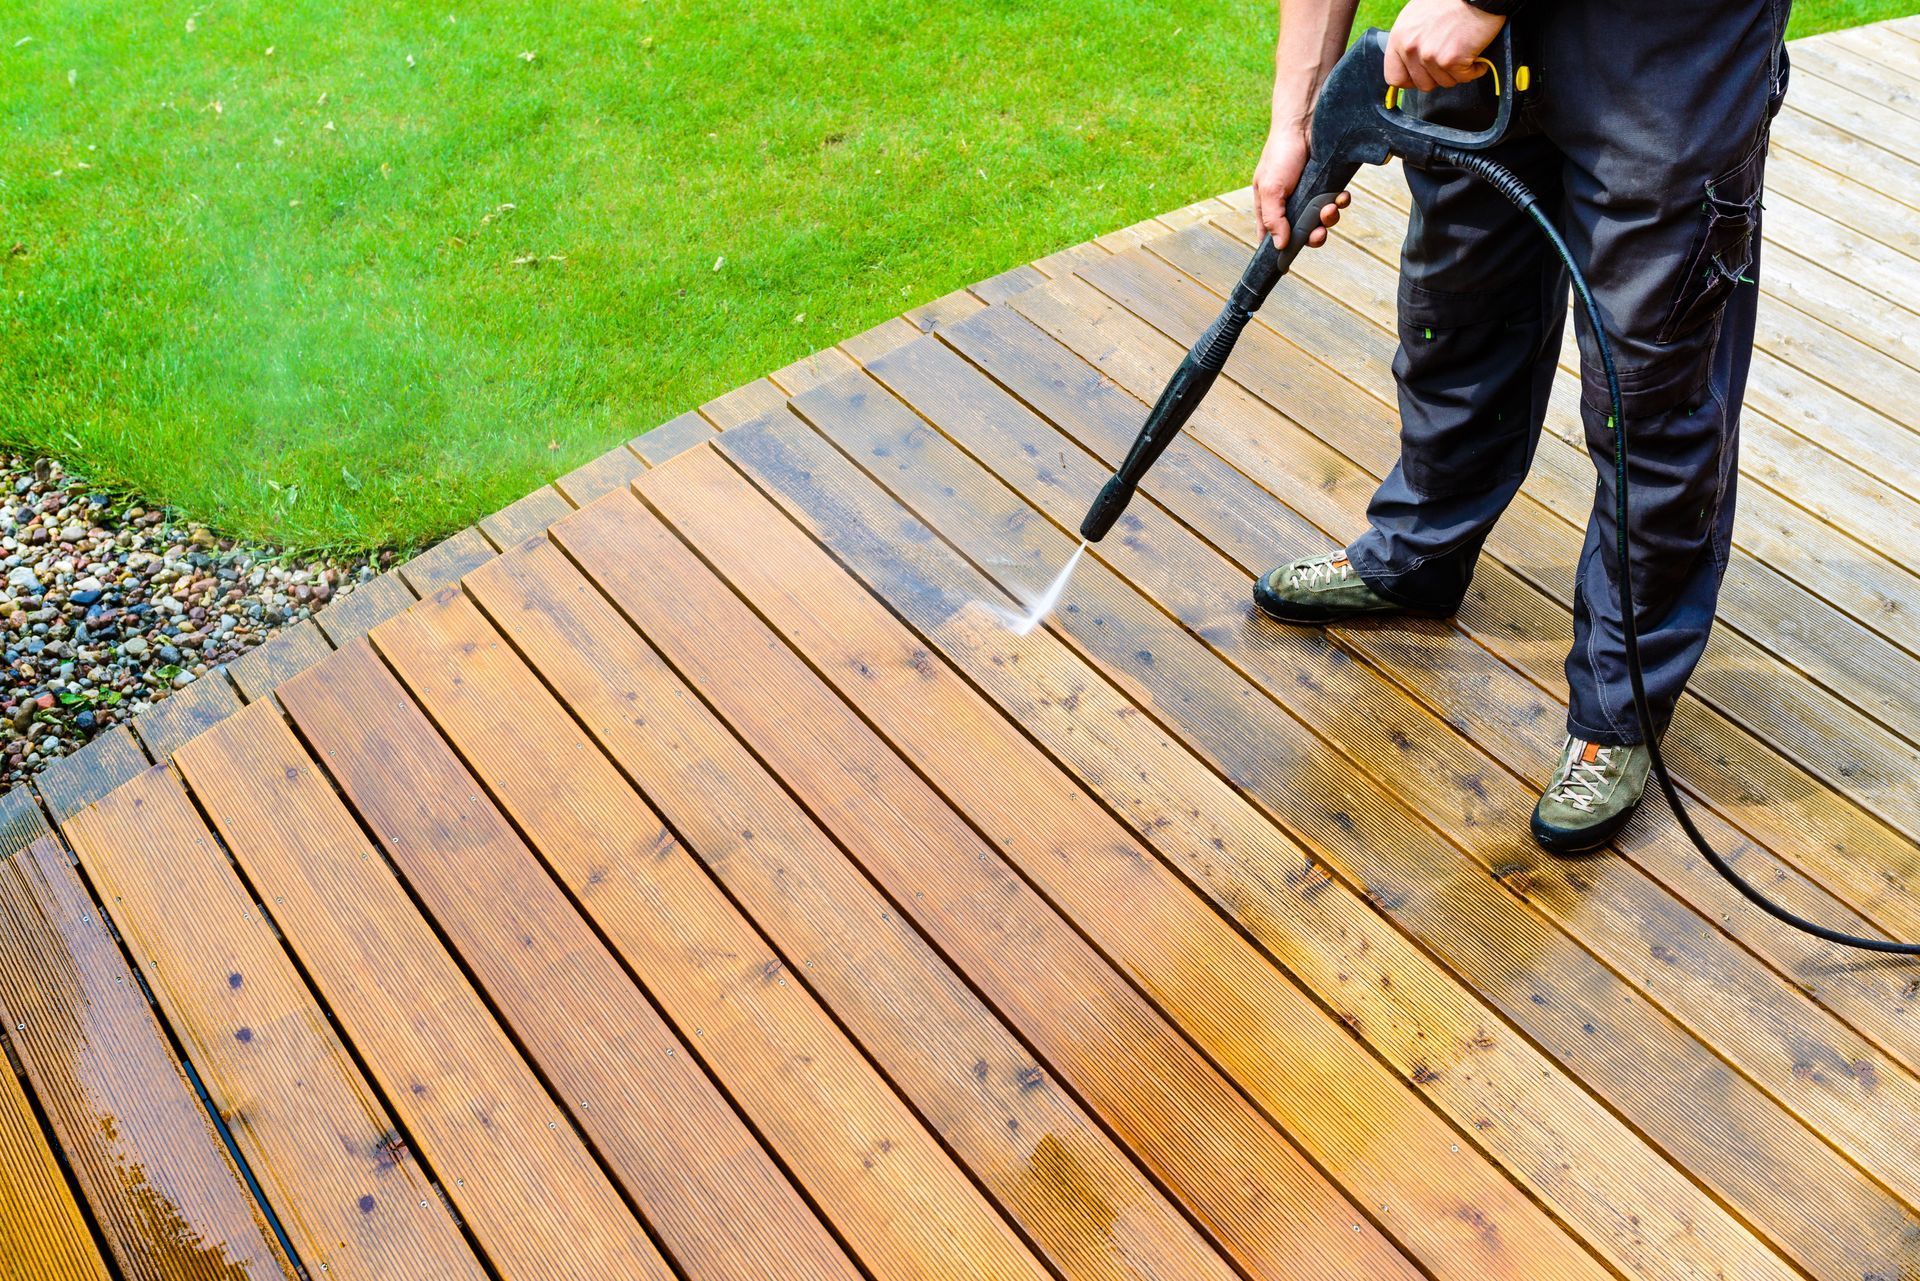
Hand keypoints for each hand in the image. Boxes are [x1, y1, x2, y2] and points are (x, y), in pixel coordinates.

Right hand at [1253, 121, 1348, 250]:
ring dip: (1329, 218)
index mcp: (1270, 207)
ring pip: (1322, 220)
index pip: (1273, 237)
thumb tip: (1279, 245)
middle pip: (1302, 233)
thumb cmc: (1280, 153)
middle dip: (1313, 235)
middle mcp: (1289, 204)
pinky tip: (1342, 196)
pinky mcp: (1327, 185)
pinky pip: (1336, 203)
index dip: (1283, 248)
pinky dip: (1340, 203)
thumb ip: (1273, 219)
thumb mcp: (1270, 189)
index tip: (1291, 256)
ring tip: (1331, 208)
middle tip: (1319, 232)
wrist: (1304, 124)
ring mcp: (1309, 195)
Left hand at [1384, 0, 1505, 90]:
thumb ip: (1409, 41)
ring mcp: (1429, 55)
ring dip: (1458, 72)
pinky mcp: (1450, 60)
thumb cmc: (1451, 3)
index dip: (1411, 81)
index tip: (1423, 76)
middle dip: (1439, 76)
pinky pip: (1463, 78)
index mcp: (1399, 37)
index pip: (1394, 77)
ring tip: (1463, 51)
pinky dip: (1474, 69)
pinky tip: (1476, 55)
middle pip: (1422, 84)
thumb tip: (1408, 65)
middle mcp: (1410, 47)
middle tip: (1450, 60)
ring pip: (1444, 82)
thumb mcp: (1417, 17)